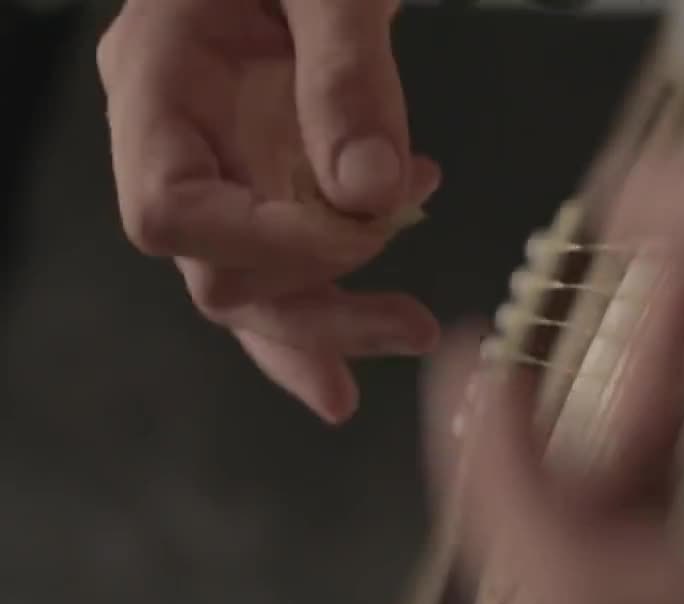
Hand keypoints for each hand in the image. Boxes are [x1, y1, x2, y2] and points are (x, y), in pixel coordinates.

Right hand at [98, 0, 439, 422]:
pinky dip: (338, 296)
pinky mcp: (262, 182)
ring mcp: (215, 167)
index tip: (367, 227)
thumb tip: (370, 192)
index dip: (267, 244)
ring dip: (331, 323)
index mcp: (157, 79)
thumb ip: (346, 74)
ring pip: (249, 286)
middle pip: (213, 271)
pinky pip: (283, 264)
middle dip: (316, 308)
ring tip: (408, 335)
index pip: (171, 208)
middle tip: (411, 327)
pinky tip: (392, 319)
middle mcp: (170, 139)